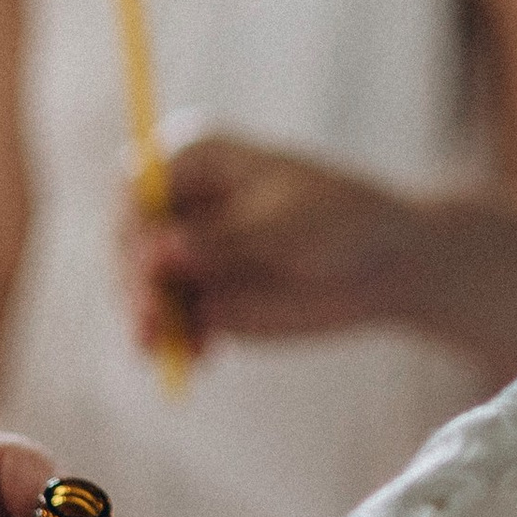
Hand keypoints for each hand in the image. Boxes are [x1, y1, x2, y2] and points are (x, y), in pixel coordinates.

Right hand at [128, 134, 419, 347]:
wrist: (386, 263)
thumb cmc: (342, 220)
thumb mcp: (285, 224)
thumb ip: (222, 240)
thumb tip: (160, 254)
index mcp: (196, 160)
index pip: (137, 185)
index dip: (133, 223)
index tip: (149, 260)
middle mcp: (181, 205)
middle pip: (130, 240)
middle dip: (134, 280)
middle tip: (153, 316)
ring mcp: (187, 255)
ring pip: (142, 287)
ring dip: (146, 318)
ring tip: (165, 344)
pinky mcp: (201, 299)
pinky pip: (170, 324)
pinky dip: (175, 341)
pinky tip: (197, 357)